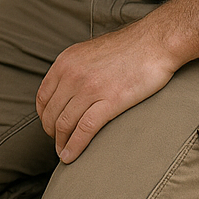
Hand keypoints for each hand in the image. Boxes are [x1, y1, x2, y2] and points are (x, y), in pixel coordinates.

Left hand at [35, 19, 179, 163]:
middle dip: (52, 133)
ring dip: (61, 143)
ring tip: (64, 154)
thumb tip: (68, 91)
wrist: (155, 41)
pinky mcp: (110, 101)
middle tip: (58, 143)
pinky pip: (84, 129)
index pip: (42, 97)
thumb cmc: (128, 47)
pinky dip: (74, 146)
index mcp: (66, 61)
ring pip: (64, 124)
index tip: (50, 127)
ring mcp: (90, 88)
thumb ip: (75, 69)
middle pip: (51, 113)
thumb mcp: (90, 52)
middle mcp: (73, 74)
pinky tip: (70, 157)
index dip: (44, 116)